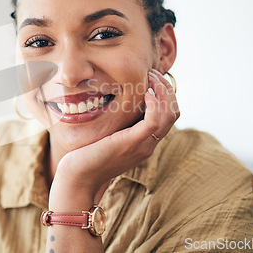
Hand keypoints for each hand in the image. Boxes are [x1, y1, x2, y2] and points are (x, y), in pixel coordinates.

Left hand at [52, 69, 179, 199]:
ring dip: (163, 91)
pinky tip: (145, 92)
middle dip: (166, 88)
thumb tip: (115, 102)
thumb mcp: (106, 134)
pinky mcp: (133, 144)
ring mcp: (143, 145)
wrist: (79, 179)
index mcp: (144, 140)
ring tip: (151, 77)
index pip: (169, 114)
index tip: (151, 77)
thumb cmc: (87, 156)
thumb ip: (116, 123)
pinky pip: (155, 121)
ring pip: (169, 114)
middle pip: (174, 112)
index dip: (165, 93)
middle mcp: (148, 143)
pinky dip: (154, 103)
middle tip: (152, 73)